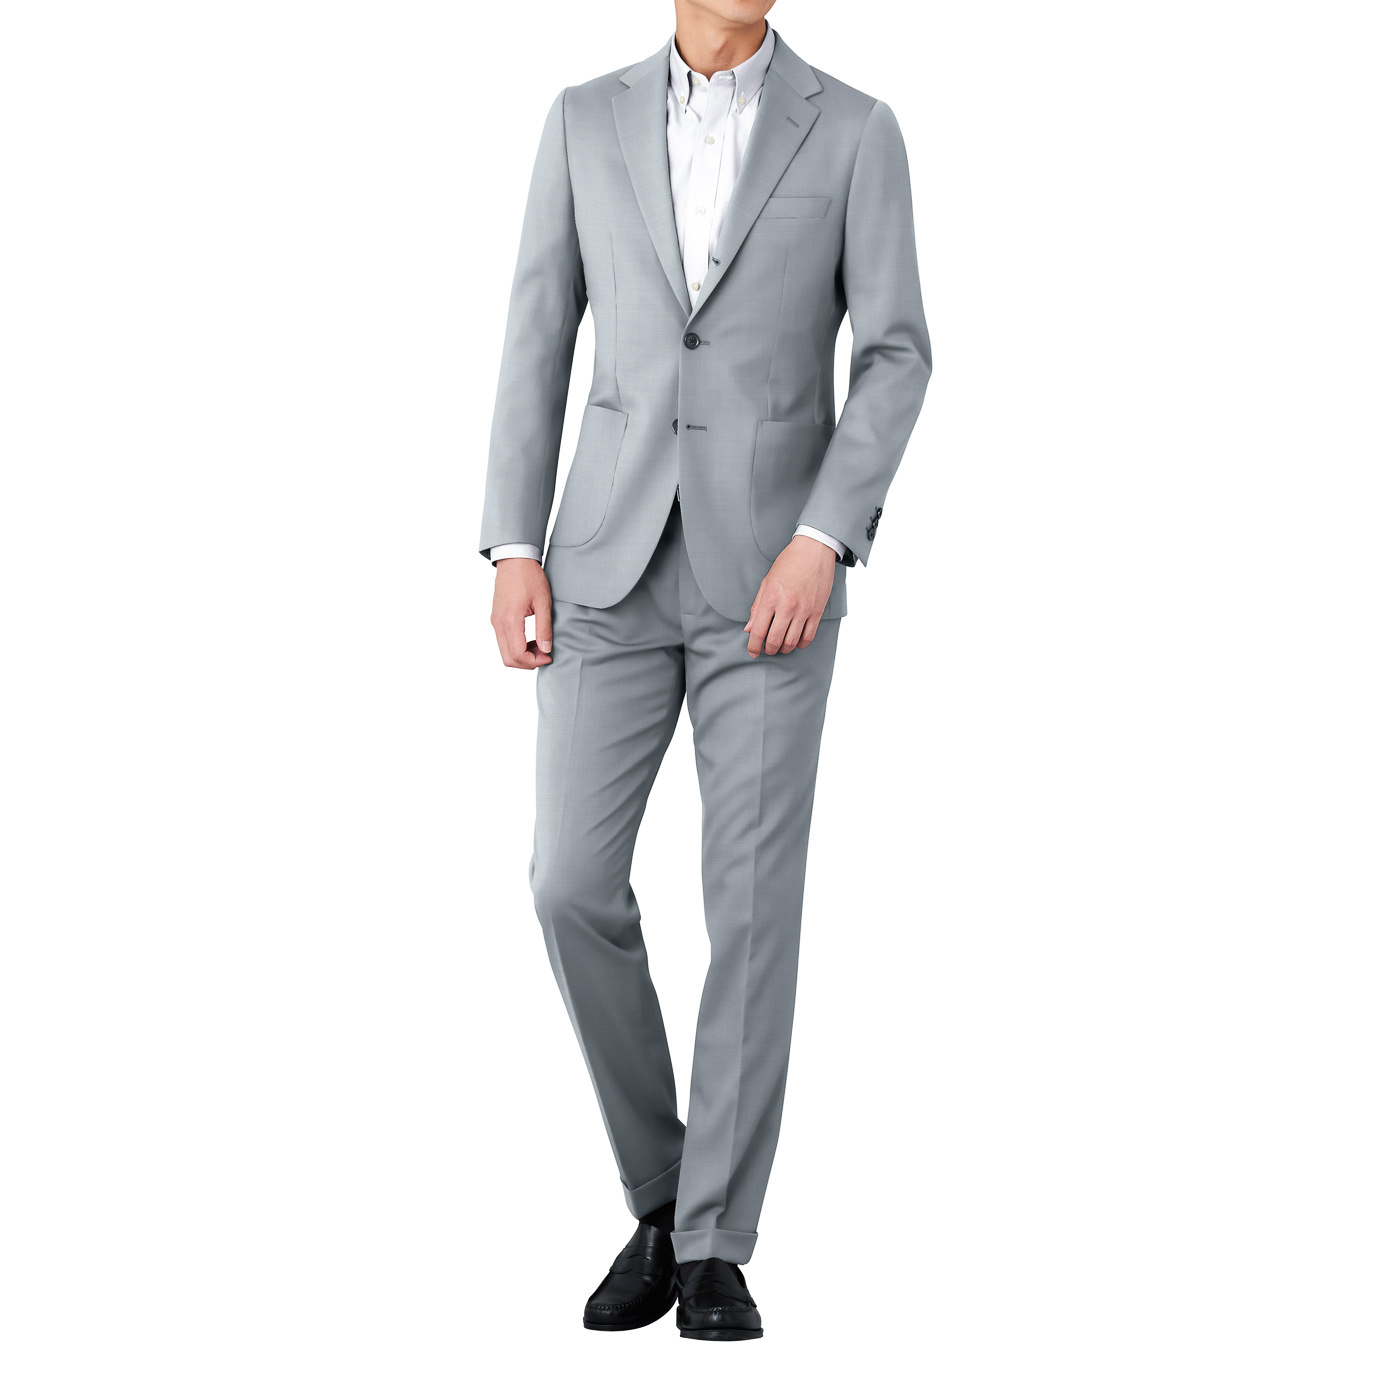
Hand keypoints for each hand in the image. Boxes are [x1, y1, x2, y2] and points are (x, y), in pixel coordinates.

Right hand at [491, 558, 553, 667]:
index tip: (549, 656)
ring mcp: (495, 621)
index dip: (535, 662)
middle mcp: (498, 623)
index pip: (518, 655)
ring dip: (522, 655)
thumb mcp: (543, 602)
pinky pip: (503, 641)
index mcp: (510, 620)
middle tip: (545, 655)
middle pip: (508, 659)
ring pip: (504, 652)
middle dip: (527, 663)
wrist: (514, 559)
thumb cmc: (530, 577)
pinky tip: (530, 639)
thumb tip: (546, 650)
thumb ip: (544, 628)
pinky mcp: (496, 618)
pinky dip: (516, 647)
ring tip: (539, 646)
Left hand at [744, 535, 835, 657]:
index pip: (758, 631)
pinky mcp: (817, 611)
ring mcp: (804, 610)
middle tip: (766, 649)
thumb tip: (749, 628)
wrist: (814, 550)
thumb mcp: (767, 581)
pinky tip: (795, 641)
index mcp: (771, 598)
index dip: (753, 646)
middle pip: (775, 640)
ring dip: (784, 649)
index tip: (752, 652)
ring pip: (792, 642)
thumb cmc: (789, 563)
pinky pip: (808, 637)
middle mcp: (787, 607)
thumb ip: (757, 606)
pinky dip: (800, 644)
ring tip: (780, 646)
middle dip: (768, 650)